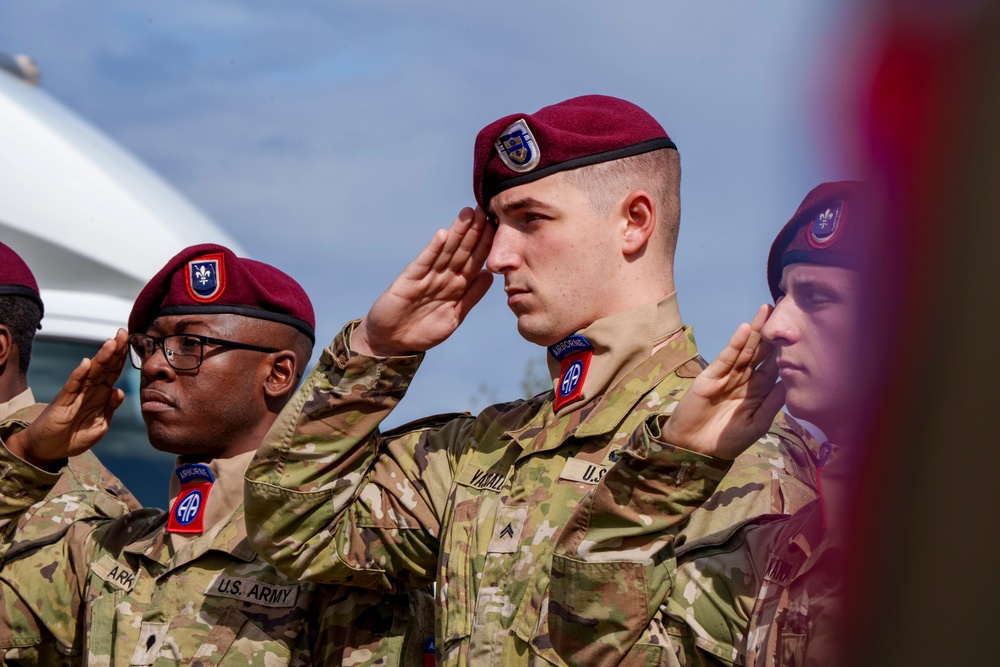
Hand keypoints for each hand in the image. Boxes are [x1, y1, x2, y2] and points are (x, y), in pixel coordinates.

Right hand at [6, 329, 127, 466]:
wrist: (48, 449)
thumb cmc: (75, 436)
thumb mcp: (100, 425)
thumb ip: (110, 408)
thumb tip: (119, 391)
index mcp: (101, 395)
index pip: (114, 372)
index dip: (123, 357)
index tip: (132, 340)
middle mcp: (89, 390)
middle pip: (104, 367)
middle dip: (115, 350)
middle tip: (124, 332)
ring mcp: (75, 394)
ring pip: (91, 372)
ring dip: (101, 358)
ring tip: (111, 343)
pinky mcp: (62, 402)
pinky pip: (72, 386)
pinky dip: (79, 375)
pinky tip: (86, 363)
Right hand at [353, 207, 494, 355]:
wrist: (392, 343)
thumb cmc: (423, 332)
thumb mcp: (453, 317)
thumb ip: (471, 297)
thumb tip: (490, 275)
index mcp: (456, 286)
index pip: (474, 261)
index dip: (485, 244)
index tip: (497, 226)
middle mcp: (442, 278)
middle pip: (461, 251)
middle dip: (473, 231)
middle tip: (484, 210)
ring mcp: (425, 277)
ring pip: (445, 252)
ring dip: (456, 233)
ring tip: (467, 214)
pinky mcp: (408, 281)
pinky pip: (423, 263)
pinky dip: (433, 249)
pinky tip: (442, 235)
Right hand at [659, 305, 784, 459]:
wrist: (696, 449)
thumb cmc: (728, 440)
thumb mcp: (757, 424)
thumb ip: (773, 403)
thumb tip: (791, 382)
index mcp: (758, 390)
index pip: (774, 365)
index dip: (784, 348)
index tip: (799, 330)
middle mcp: (744, 378)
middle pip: (760, 351)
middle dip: (770, 331)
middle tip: (783, 307)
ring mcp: (727, 375)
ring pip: (744, 349)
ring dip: (755, 330)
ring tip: (766, 310)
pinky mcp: (710, 376)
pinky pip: (726, 358)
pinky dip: (735, 344)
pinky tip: (745, 330)